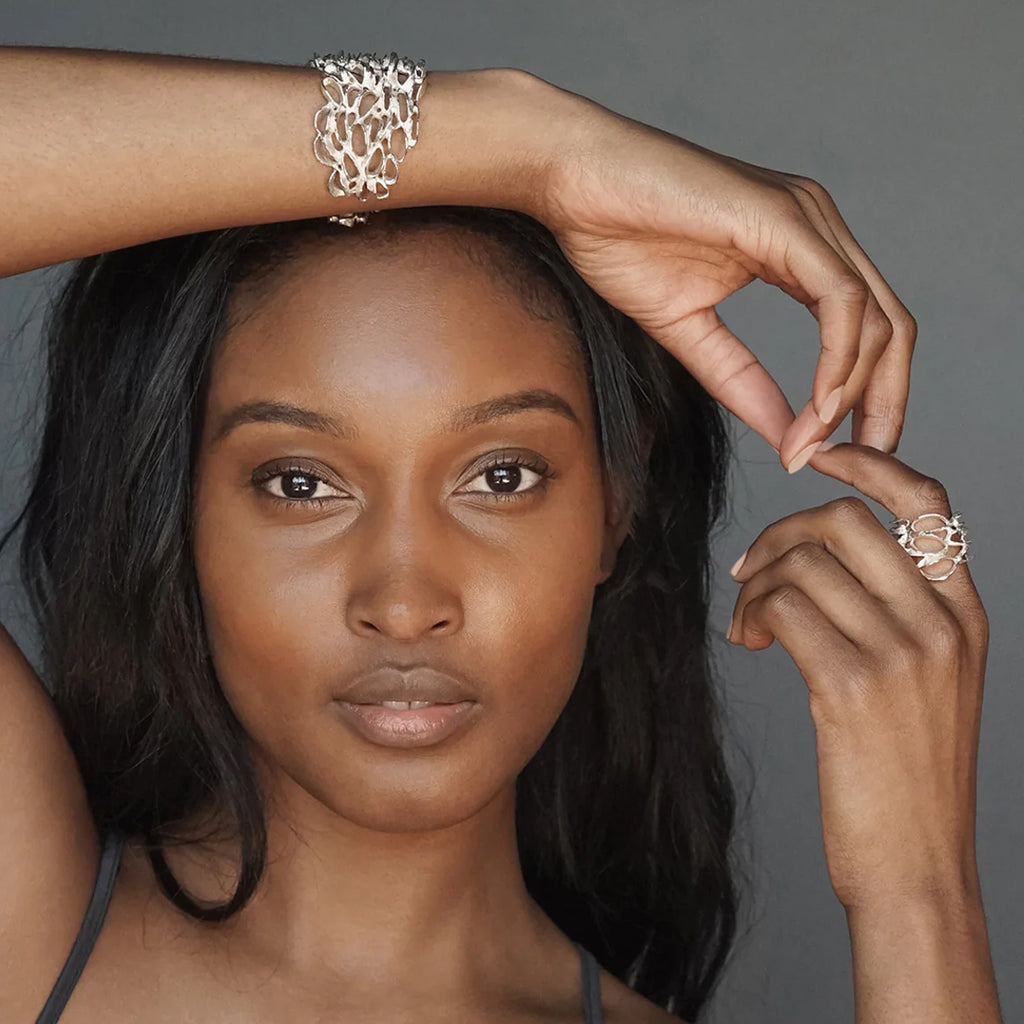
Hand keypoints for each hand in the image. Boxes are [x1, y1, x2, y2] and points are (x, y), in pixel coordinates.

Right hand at [537, 99, 916, 469]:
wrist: (574, 180)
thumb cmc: (618, 236)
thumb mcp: (688, 330)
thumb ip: (740, 380)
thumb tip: (788, 436)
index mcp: (799, 250)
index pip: (865, 330)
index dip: (865, 397)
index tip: (835, 452)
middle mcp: (818, 228)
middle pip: (889, 327)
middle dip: (886, 402)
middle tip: (863, 462)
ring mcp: (807, 218)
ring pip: (874, 317)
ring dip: (856, 393)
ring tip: (819, 444)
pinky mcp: (784, 218)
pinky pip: (838, 300)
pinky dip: (836, 361)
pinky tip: (816, 406)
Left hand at [725, 443, 987, 909]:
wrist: (916, 867)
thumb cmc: (907, 777)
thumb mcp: (927, 685)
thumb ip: (897, 617)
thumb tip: (821, 562)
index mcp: (964, 616)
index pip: (927, 504)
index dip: (869, 467)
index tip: (822, 459)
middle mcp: (941, 625)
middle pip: (847, 523)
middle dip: (781, 532)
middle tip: (750, 569)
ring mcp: (901, 654)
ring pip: (805, 562)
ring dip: (757, 582)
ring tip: (748, 621)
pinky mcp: (851, 687)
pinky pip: (784, 606)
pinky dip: (752, 611)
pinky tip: (748, 639)